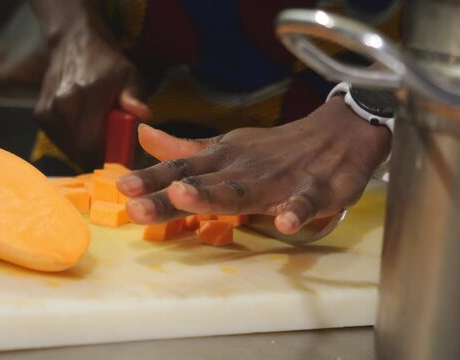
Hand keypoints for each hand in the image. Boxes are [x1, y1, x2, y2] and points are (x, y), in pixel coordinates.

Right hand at [34, 23, 149, 168]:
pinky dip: (73, 143)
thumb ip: (135, 96)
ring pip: (69, 149)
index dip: (108, 157)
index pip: (92, 145)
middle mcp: (62, 104)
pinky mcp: (40, 115)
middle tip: (114, 148)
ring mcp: (48, 110)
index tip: (122, 156)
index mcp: (86, 95)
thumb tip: (143, 115)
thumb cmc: (107, 63)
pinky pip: (59, 142)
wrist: (74, 43)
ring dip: (86, 150)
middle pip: (81, 152)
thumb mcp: (130, 75)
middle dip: (100, 156)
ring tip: (99, 134)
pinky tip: (84, 130)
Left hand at [117, 96, 390, 233]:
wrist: (336, 135)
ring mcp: (279, 179)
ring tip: (185, 198)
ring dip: (215, 195)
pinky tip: (286, 223)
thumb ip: (185, 151)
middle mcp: (244, 169)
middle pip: (204, 184)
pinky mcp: (316, 190)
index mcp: (222, 160)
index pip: (183, 169)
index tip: (123, 189)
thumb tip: (143, 137)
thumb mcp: (225, 146)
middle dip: (170, 195)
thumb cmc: (273, 149)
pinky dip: (298, 211)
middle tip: (137, 205)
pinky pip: (306, 202)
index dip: (152, 179)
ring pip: (245, 190)